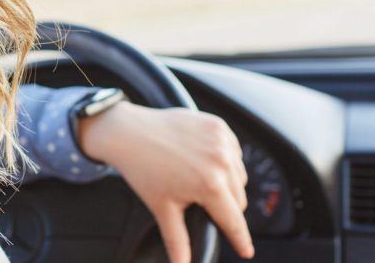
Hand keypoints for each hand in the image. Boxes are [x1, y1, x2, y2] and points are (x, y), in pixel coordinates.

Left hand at [79, 101, 253, 262]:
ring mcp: (221, 140)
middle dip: (226, 206)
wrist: (128, 131)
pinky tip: (206, 160)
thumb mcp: (162, 208)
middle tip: (204, 204)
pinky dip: (225, 158)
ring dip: (228, 181)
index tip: (246, 251)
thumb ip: (178, 242)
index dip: (240, 239)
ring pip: (238, 174)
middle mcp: (221, 161)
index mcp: (210, 185)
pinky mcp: (217, 124)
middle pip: (238, 198)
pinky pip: (233, 150)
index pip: (234, 221)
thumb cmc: (143, 169)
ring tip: (203, 180)